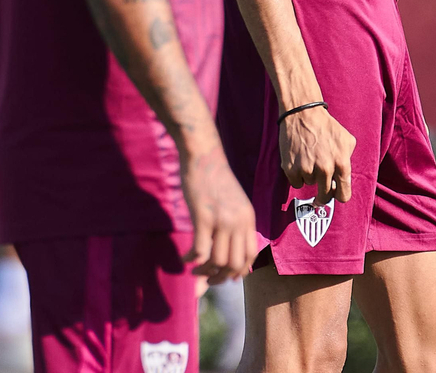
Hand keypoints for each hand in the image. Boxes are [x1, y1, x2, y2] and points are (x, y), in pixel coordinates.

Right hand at [180, 146, 257, 284]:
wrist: (203, 156)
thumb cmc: (214, 178)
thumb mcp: (232, 202)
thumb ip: (232, 224)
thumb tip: (224, 253)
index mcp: (248, 218)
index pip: (251, 255)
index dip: (239, 271)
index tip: (227, 277)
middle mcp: (239, 221)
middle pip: (235, 264)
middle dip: (222, 278)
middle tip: (209, 279)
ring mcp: (222, 220)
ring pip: (217, 261)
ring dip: (204, 272)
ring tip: (195, 269)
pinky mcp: (203, 217)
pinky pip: (200, 251)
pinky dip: (191, 260)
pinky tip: (185, 258)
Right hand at [279, 105, 354, 204]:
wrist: (302, 113)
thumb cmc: (326, 126)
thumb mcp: (347, 140)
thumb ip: (348, 160)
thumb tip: (344, 177)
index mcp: (341, 164)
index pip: (344, 195)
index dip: (339, 195)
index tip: (335, 193)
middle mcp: (325, 169)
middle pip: (325, 196)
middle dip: (324, 193)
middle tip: (321, 186)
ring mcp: (307, 170)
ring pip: (310, 185)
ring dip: (310, 176)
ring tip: (309, 158)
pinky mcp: (291, 169)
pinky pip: (296, 183)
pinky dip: (297, 175)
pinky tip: (299, 161)